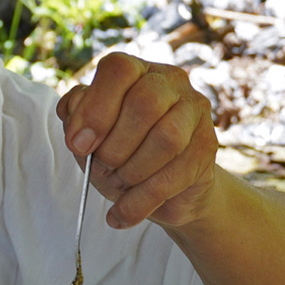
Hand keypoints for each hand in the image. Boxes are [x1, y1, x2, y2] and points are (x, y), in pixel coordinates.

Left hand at [55, 52, 217, 230]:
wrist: (163, 190)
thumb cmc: (122, 153)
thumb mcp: (90, 136)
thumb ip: (76, 120)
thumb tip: (76, 125)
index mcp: (136, 70)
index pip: (118, 70)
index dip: (96, 108)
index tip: (78, 145)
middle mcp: (170, 81)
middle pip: (144, 103)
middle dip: (114, 146)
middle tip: (101, 169)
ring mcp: (194, 111)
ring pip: (167, 138)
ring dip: (131, 172)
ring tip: (117, 186)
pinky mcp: (207, 146)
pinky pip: (174, 175)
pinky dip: (140, 202)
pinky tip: (121, 215)